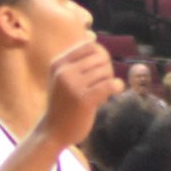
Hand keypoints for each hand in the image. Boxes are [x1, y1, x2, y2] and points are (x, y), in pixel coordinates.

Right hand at [34, 37, 122, 151]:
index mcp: (59, 63)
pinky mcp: (83, 100)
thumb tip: (94, 40)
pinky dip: (117, 86)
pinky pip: (109, 85)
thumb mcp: (62, 77)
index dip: (101, 55)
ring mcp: (73, 85)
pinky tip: (116, 90)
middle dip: (107, 69)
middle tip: (104, 84)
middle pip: (100, 58)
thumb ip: (75, 61)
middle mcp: (64, 71)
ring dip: (110, 81)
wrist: (52, 131)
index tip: (101, 69)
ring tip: (103, 92)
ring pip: (105, 71)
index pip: (90, 46)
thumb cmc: (62, 104)